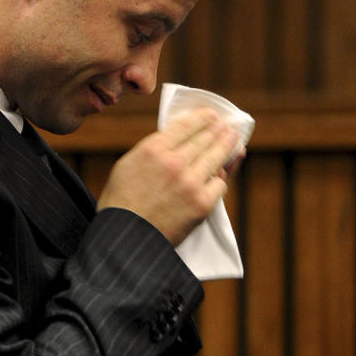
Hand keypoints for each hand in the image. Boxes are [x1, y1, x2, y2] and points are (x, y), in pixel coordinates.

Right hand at [96, 108, 243, 245]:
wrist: (125, 240)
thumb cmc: (122, 204)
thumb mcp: (128, 165)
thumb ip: (153, 150)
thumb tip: (177, 141)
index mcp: (153, 149)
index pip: (187, 125)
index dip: (203, 118)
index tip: (212, 115)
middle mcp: (174, 162)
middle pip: (206, 138)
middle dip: (219, 130)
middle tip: (227, 127)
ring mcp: (190, 183)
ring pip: (217, 157)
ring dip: (228, 147)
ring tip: (233, 142)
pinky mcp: (201, 204)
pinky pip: (220, 184)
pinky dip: (219, 180)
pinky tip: (219, 175)